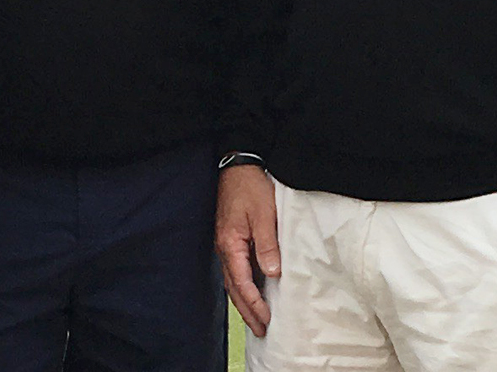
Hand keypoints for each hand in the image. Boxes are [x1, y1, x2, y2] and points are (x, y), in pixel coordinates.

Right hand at [216, 164, 279, 335]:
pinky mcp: (231, 238)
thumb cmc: (250, 187)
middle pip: (234, 288)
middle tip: (261, 330)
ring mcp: (226, 244)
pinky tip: (252, 292)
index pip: (242, 283)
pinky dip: (242, 286)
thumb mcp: (263, 214)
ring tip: (256, 319)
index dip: (255, 303)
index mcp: (230, 244)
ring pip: (232, 281)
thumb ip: (267, 245)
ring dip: (244, 302)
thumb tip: (271, 273)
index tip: (267, 318)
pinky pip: (235, 270)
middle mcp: (224, 248)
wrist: (238, 165)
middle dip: (247, 311)